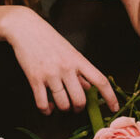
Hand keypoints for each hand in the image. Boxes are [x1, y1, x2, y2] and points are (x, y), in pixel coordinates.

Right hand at [1, 7, 118, 114]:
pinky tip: (47, 108)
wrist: (25, 27)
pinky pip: (43, 104)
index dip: (110, 97)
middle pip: (80, 99)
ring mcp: (50, 74)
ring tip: (60, 106)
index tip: (114, 108)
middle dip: (79, 108)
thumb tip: (87, 87)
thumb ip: (79, 70)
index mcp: (78, 59)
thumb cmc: (48, 38)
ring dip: (63, 109)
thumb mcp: (69, 51)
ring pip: (63, 104)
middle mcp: (66, 67)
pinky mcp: (34, 78)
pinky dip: (46, 111)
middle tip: (75, 107)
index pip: (100, 81)